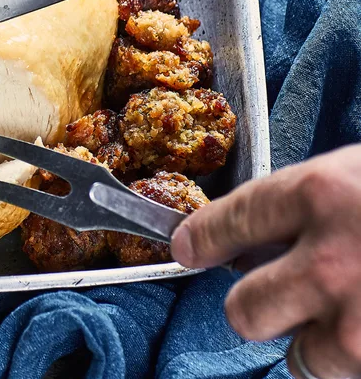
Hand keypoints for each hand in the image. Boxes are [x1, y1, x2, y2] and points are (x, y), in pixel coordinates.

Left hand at [170, 144, 360, 378]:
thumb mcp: (360, 172)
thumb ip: (309, 203)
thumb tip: (260, 237)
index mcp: (320, 194)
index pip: (231, 220)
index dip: (202, 238)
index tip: (185, 249)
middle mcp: (328, 260)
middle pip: (244, 309)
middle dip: (256, 305)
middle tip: (286, 293)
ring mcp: (358, 318)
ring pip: (297, 355)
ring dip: (316, 340)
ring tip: (353, 310)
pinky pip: (341, 371)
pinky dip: (354, 357)